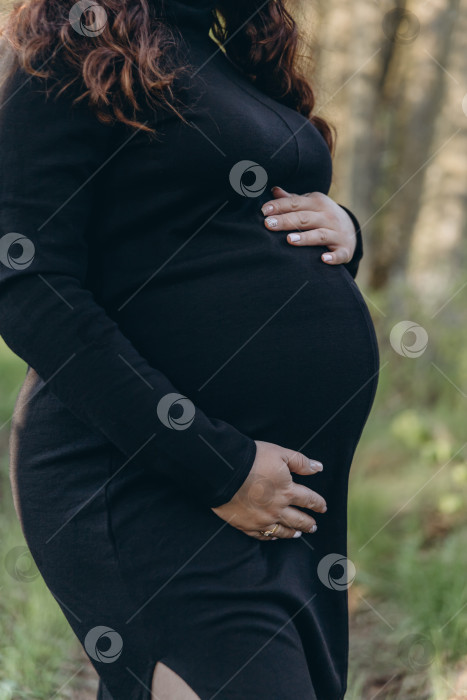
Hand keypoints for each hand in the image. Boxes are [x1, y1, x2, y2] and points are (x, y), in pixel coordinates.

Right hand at [211, 440, 326, 540]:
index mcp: (287, 491)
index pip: (308, 500)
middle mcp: (277, 509)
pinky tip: (274, 536)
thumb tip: (318, 467)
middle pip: (298, 520)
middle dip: (308, 523)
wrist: (224, 471)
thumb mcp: (280, 454)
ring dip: (292, 532)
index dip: (318, 503)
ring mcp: (261, 519)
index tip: (323, 507)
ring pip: (282, 531)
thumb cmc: (253, 459)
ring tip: (298, 534)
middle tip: (314, 527)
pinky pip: (262, 535)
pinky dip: (270, 537)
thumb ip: (300, 462)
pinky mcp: (246, 524)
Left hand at [261, 186, 356, 264]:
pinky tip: (323, 259)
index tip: (264, 211)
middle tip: (268, 224)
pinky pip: (339, 254)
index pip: (295, 203)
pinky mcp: (344, 249)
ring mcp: (337, 233)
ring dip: (305, 238)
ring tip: (288, 240)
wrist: (351, 230)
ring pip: (320, 235)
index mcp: (317, 202)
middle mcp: (328, 216)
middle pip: (304, 218)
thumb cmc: (322, 216)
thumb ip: (292, 200)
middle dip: (286, 221)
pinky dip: (332, 257)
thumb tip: (273, 190)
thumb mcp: (310, 204)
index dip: (280, 206)